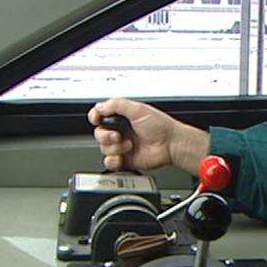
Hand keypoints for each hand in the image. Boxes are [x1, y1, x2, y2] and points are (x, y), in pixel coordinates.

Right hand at [88, 98, 207, 173]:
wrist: (171, 145)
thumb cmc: (161, 126)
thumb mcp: (138, 109)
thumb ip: (117, 104)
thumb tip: (99, 106)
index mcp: (124, 116)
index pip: (100, 115)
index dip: (95, 117)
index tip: (97, 119)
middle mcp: (122, 131)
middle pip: (99, 133)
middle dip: (105, 135)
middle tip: (118, 135)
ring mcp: (122, 146)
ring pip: (103, 148)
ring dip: (114, 148)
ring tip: (129, 145)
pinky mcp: (125, 160)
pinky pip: (109, 162)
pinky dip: (114, 160)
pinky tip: (123, 156)